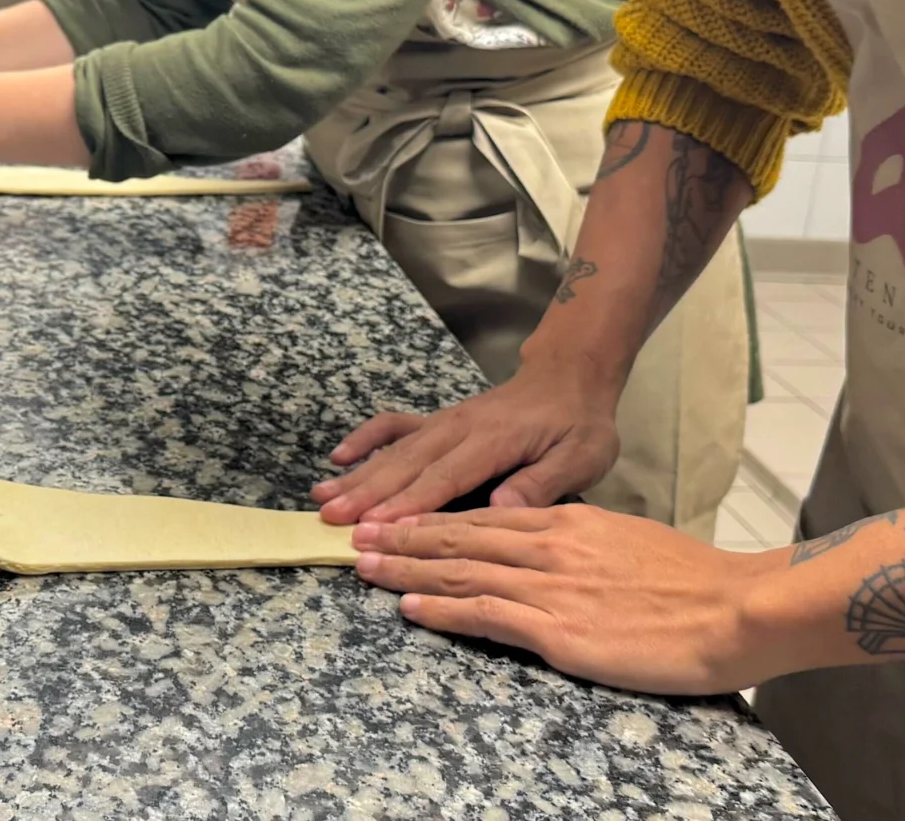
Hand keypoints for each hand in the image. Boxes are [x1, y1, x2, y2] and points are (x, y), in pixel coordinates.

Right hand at [312, 361, 622, 523]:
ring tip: (322, 498)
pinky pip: (395, 426)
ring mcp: (444, 422)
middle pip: (409, 464)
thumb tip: (502, 505)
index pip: (446, 477)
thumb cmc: (578, 424)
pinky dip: (366, 439)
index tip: (375, 525)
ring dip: (359, 475)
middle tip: (331, 520)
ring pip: (396, 450)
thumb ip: (544, 481)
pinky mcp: (438, 421)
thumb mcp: (582, 454)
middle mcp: (460, 428)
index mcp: (494, 440)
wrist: (569, 378)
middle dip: (368, 494)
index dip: (409, 503)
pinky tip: (339, 457)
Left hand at [352, 505, 783, 695]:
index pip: (486, 516)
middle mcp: (552, 545)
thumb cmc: (694, 584)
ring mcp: (552, 586)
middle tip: (358, 535)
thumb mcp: (628, 544)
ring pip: (463, 570)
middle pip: (461, 536)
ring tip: (366, 565)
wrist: (735, 608)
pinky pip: (487, 614)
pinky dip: (444, 609)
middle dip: (405, 535)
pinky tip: (412, 606)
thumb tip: (554, 550)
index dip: (436, 518)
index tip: (398, 517)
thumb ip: (583, 545)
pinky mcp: (560, 629)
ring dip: (408, 567)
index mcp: (570, 522)